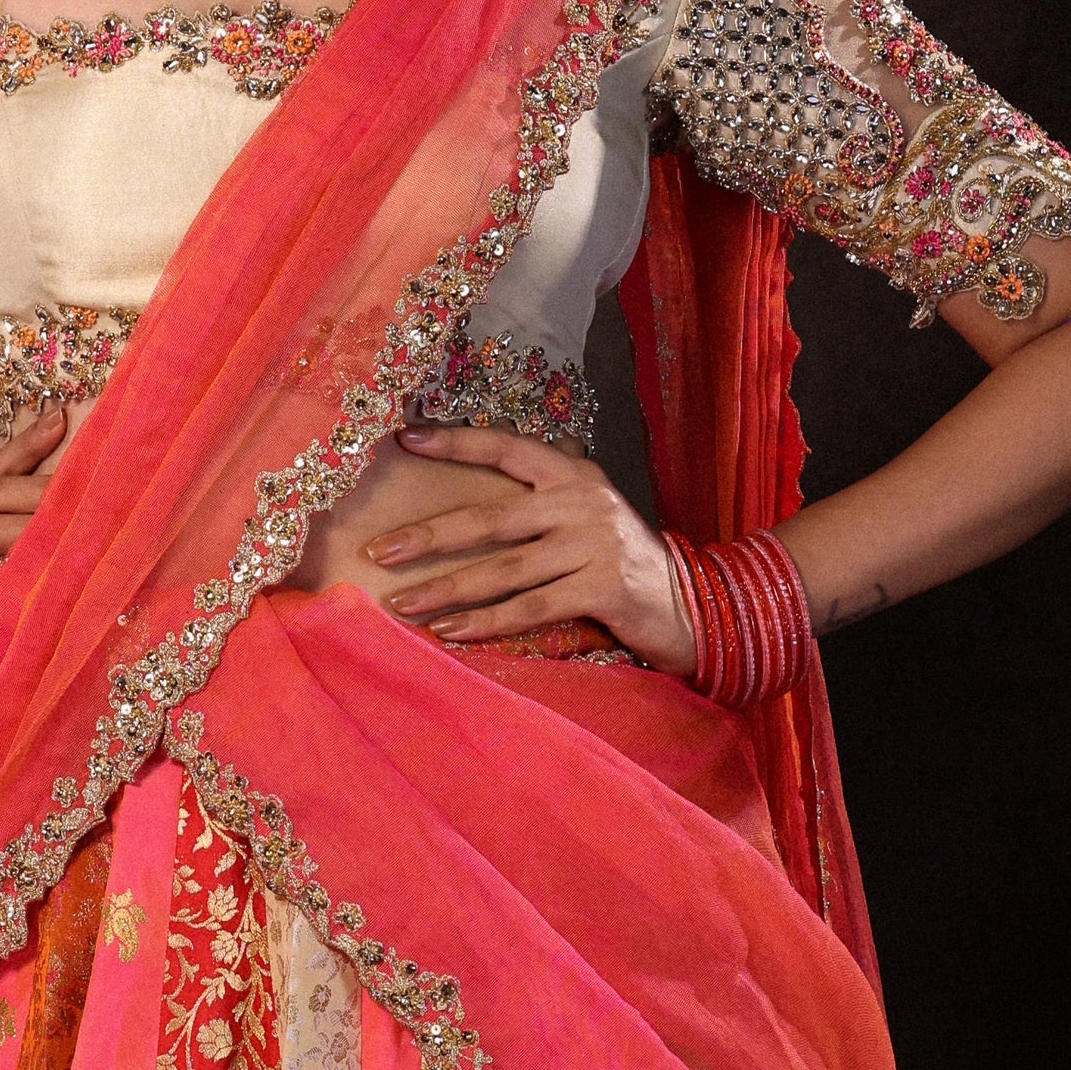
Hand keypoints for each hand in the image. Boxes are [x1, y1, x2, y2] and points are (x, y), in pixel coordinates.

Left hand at [366, 425, 703, 670]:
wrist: (690, 602)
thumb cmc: (622, 561)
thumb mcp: (587, 516)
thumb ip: (541, 504)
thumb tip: (466, 512)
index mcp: (574, 474)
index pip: (507, 448)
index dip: (457, 443)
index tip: (406, 438)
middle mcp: (583, 501)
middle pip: (491, 517)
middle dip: (430, 535)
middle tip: (380, 549)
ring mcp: (594, 544)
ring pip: (504, 569)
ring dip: (447, 589)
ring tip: (402, 603)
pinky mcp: (602, 588)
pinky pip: (530, 608)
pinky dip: (486, 622)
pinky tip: (450, 631)